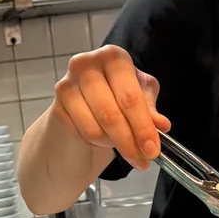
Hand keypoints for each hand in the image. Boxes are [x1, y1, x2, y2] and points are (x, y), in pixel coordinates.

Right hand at [51, 45, 171, 167]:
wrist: (85, 98)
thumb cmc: (117, 91)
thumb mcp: (140, 94)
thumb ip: (150, 109)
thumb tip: (162, 125)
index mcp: (113, 57)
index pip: (130, 97)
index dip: (143, 126)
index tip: (153, 150)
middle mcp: (86, 65)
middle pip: (110, 114)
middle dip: (128, 142)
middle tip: (142, 160)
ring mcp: (66, 86)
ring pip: (94, 129)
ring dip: (112, 144)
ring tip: (122, 143)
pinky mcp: (56, 107)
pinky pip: (81, 136)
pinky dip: (96, 143)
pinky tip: (102, 137)